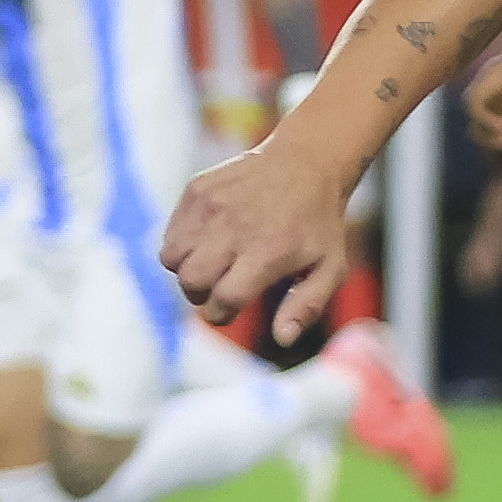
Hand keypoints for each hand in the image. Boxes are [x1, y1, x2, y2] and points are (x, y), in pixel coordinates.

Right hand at [161, 137, 356, 339]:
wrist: (307, 163)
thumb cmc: (320, 224)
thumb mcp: (330, 268)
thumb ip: (307, 306)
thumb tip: (282, 339)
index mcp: (267, 254)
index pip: (223, 299)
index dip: (221, 314)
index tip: (228, 311)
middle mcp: (234, 229)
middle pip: (190, 282)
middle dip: (199, 296)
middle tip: (218, 289)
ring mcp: (212, 207)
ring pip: (171, 258)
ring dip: (186, 270)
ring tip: (211, 265)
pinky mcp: (198, 189)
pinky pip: (171, 231)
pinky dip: (182, 243)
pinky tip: (209, 240)